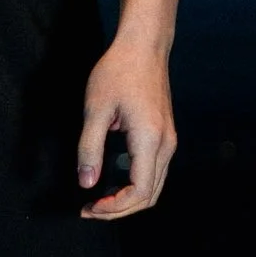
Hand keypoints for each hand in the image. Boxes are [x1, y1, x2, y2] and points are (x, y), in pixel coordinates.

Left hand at [78, 38, 176, 219]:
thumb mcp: (95, 109)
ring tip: (100, 201)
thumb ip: (89, 149)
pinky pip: (155, 172)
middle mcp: (165, 144)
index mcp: (149, 139)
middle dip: (120, 210)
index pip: (140, 192)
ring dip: (129, 200)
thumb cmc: (118, 72)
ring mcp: (168, 140)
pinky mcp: (164, 136)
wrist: (143, 47)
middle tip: (91, 209)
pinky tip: (113, 183)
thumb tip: (86, 183)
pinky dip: (136, 186)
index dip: (115, 208)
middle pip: (150, 196)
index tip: (89, 207)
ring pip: (155, 187)